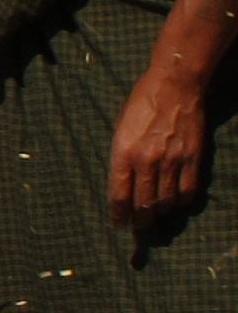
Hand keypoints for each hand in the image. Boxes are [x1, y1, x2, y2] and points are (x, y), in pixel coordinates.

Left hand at [111, 58, 211, 226]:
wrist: (174, 86)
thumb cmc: (141, 105)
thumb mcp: (120, 130)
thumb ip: (121, 158)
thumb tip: (123, 185)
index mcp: (123, 152)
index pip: (119, 195)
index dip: (118, 215)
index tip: (118, 224)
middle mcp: (147, 160)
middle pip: (144, 204)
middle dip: (140, 220)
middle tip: (138, 226)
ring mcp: (173, 160)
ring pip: (166, 201)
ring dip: (160, 212)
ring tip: (155, 214)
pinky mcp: (194, 158)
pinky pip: (189, 191)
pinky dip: (181, 201)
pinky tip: (175, 201)